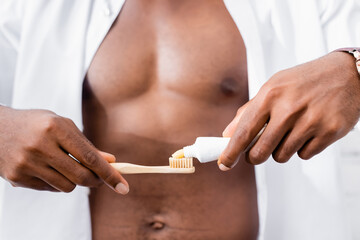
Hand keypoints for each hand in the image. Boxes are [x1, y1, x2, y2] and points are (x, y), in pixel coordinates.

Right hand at [0, 107, 128, 193]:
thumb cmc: (36, 124)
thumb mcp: (62, 125)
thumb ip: (86, 145)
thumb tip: (110, 161)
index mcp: (55, 128)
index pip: (90, 157)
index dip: (109, 174)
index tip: (123, 187)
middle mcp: (40, 146)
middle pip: (81, 176)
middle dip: (96, 180)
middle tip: (99, 178)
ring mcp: (27, 163)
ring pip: (67, 187)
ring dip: (74, 181)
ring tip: (66, 167)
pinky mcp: (17, 178)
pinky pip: (50, 189)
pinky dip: (56, 183)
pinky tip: (48, 169)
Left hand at [218, 52, 359, 168]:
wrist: (348, 73)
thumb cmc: (306, 80)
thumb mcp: (274, 86)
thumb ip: (249, 110)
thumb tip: (228, 134)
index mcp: (270, 95)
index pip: (243, 132)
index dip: (230, 152)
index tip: (224, 164)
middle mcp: (288, 109)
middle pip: (260, 152)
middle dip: (255, 156)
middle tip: (257, 152)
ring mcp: (310, 121)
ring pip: (281, 156)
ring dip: (280, 150)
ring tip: (290, 132)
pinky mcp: (329, 133)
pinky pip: (304, 155)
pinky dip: (302, 148)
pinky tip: (308, 131)